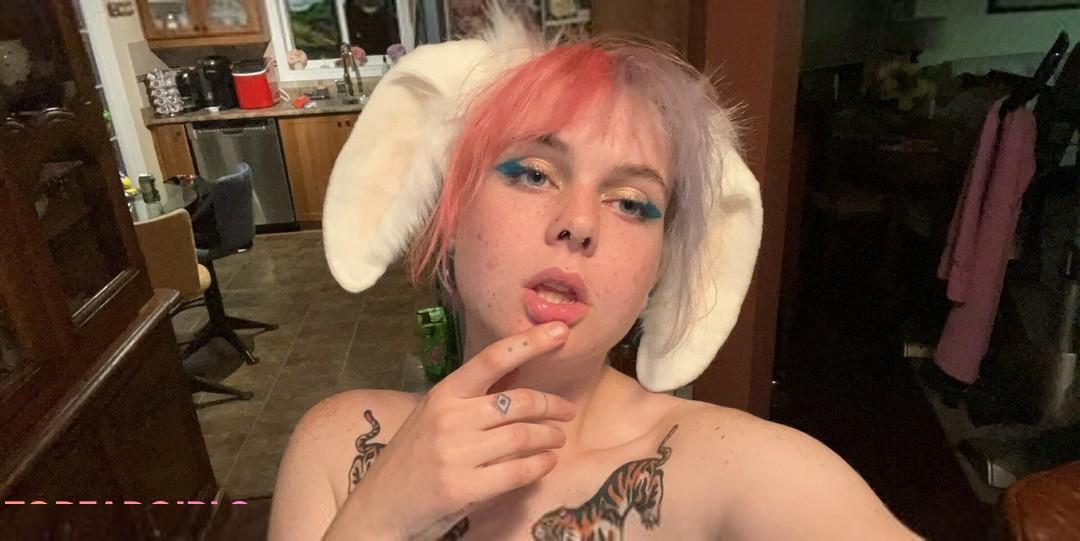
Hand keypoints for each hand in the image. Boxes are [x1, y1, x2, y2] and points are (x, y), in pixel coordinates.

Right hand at [324, 321, 575, 539]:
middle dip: (552, 405)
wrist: (379, 508)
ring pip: (523, 436)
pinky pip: (517, 471)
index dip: (530, 342)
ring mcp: (456, 454)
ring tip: (558, 438)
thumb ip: (470, 399)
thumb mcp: (433, 417)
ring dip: (550, 436)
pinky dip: (540, 465)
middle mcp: (450, 418)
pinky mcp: (463, 488)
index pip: (492, 358)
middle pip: (519, 401)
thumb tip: (519, 375)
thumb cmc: (412, 459)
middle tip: (567, 411)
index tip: (560, 331)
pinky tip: (547, 462)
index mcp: (443, 394)